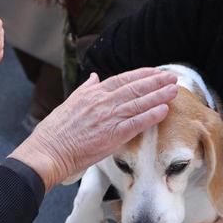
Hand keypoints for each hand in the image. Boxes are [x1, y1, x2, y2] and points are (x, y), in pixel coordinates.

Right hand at [9, 69, 177, 189]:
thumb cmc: (55, 131)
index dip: (141, 74)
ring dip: (158, 95)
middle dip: (155, 81)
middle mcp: (102, 102)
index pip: (122, 79)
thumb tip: (93, 76)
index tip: (155, 71)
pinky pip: (135, 123)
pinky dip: (150, 116)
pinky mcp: (111, 136)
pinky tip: (164, 110)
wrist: (48, 152)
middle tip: (172, 77)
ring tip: (174, 90)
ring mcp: (107, 118)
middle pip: (134, 88)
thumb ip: (85, 89)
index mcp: (92, 94)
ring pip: (138, 103)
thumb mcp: (69, 102)